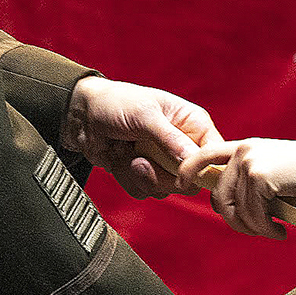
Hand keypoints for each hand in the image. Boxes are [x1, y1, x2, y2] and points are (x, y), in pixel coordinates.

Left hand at [64, 76, 219, 199]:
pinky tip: (118, 159)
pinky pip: (145, 191)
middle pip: (191, 180)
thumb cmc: (116, 103)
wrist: (82, 115)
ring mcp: (162, 161)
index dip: (201, 169)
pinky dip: (127, 178)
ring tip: (127, 155)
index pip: (213, 153)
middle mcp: (181, 144)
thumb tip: (194, 161)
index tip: (181, 174)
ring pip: (166, 189)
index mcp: (192, 123)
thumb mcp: (145, 115)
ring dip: (141, 176)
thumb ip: (171, 138)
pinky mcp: (144, 174)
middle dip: (162, 176)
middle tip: (141, 161)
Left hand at [177, 137, 295, 238]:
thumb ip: (249, 183)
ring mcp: (249, 164)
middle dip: (235, 220)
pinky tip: (281, 231)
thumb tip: (230, 208)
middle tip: (257, 229)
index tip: (182, 184)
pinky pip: (254, 216)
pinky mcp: (259, 177)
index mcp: (244, 148)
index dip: (188, 169)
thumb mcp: (272, 174)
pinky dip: (267, 230)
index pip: (204, 154)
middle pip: (219, 197)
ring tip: (275, 231)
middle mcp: (243, 152)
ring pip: (238, 211)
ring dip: (256, 229)